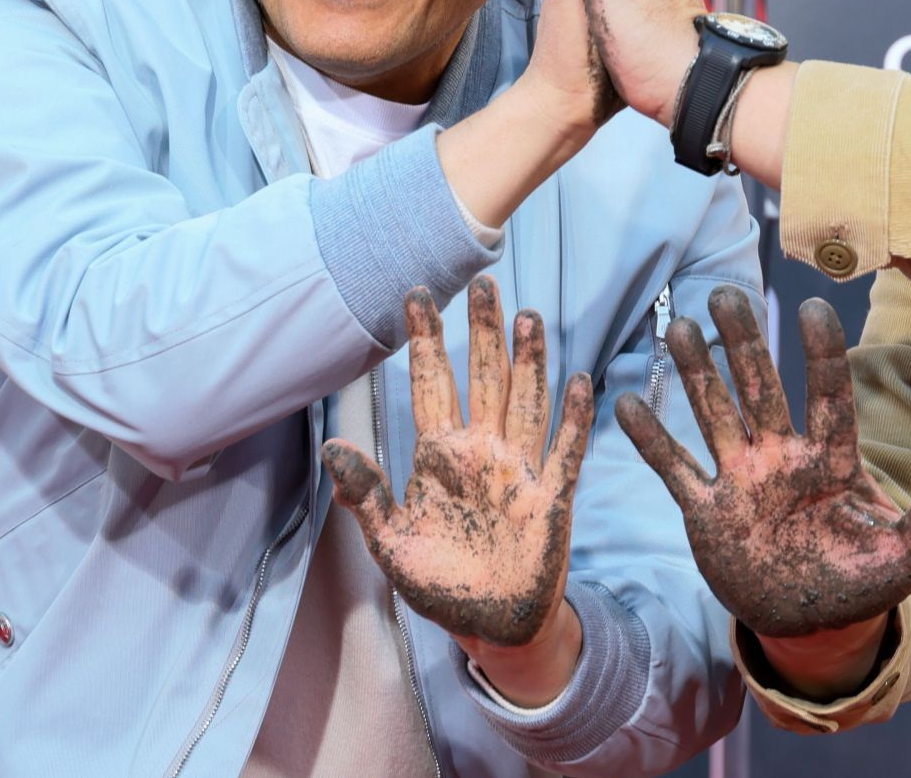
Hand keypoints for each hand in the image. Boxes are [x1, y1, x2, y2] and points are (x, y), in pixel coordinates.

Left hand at [323, 279, 593, 660]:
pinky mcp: (550, 498)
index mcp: (441, 456)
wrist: (489, 627)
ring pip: (525, 402)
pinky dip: (573, 418)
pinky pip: (565, 451)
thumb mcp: (390, 541)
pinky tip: (579, 381)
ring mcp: (518, 470)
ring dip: (528, 362)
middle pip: (484, 378)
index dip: (425, 341)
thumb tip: (331, 449)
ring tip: (527, 316)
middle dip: (482, 332)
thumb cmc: (439, 583)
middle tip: (482, 281)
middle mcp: (482, 451)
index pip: (432, 384)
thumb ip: (366, 494)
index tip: (416, 296)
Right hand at [613, 287, 910, 638]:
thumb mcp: (902, 557)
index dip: (822, 356)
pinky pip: (676, 470)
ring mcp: (742, 481)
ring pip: (715, 414)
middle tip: (726, 293)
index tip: (816, 307)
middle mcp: (782, 459)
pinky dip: (652, 441)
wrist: (810, 622)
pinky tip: (626, 403)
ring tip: (680, 326)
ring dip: (697, 373)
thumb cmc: (859, 581)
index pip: (827, 398)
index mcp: (830, 463)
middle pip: (761, 389)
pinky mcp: (708, 512)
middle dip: (744, 343)